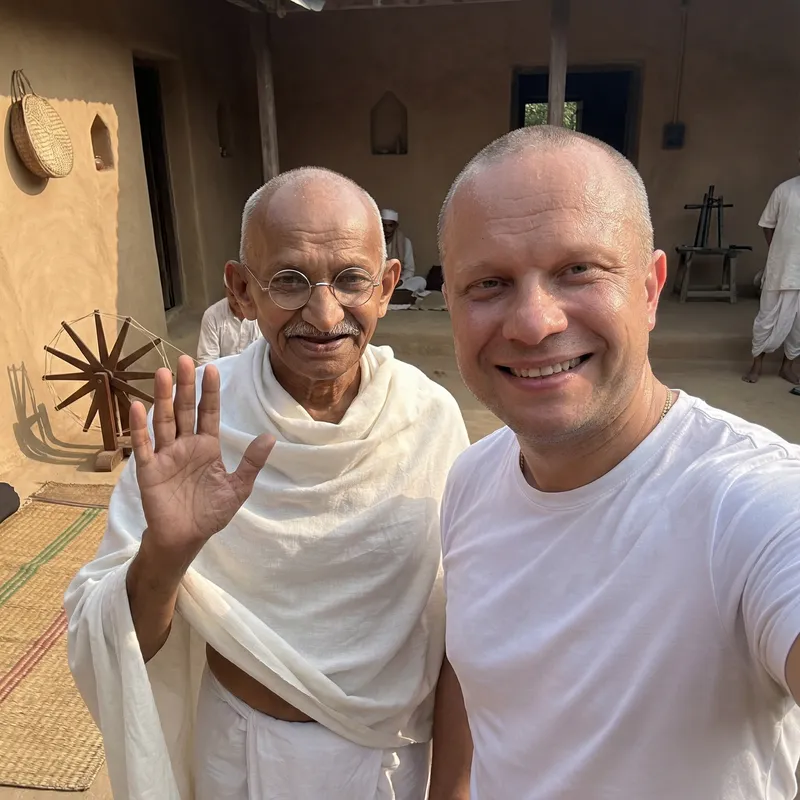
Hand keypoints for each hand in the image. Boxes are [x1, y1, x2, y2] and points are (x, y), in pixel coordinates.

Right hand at [129, 355, 274, 565]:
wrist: (185, 539)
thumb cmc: (210, 512)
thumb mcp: (237, 488)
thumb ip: (251, 463)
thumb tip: (270, 438)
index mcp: (206, 447)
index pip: (208, 413)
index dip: (209, 392)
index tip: (211, 367)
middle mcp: (185, 445)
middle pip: (184, 410)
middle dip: (184, 386)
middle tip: (183, 359)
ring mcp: (165, 456)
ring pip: (163, 421)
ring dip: (161, 398)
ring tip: (162, 373)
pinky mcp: (149, 470)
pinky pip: (143, 446)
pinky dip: (140, 427)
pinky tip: (137, 407)